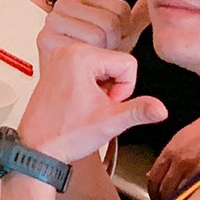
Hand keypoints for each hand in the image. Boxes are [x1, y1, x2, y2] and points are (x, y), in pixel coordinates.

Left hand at [21, 0, 164, 163]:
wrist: (37, 148)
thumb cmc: (66, 134)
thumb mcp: (110, 122)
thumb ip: (139, 111)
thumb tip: (162, 109)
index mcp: (81, 57)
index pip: (128, 64)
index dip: (126, 89)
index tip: (108, 105)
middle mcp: (68, 51)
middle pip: (114, 63)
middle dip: (114, 87)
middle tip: (97, 107)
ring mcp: (59, 58)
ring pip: (102, 67)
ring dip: (103, 87)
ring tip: (88, 106)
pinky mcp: (55, 67)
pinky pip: (86, 69)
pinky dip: (90, 85)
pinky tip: (80, 103)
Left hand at [146, 110, 199, 199]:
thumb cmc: (197, 133)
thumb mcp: (174, 142)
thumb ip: (163, 159)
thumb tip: (151, 175)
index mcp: (169, 153)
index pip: (154, 177)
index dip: (152, 190)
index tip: (152, 196)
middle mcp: (180, 162)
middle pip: (166, 187)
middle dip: (162, 197)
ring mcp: (194, 169)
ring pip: (180, 192)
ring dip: (176, 199)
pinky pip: (195, 190)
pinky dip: (190, 196)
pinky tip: (189, 198)